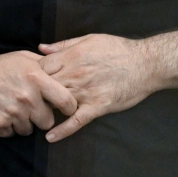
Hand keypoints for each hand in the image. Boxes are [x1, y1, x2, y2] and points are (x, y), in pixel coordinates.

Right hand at [0, 51, 77, 137]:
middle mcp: (26, 97)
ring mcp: (12, 112)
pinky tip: (2, 112)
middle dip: (41, 117)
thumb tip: (62, 69)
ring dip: (24, 123)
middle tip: (32, 108)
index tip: (66, 109)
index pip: (65, 100)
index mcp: (36, 78)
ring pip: (29, 130)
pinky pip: (11, 133)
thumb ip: (43, 65)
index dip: (69, 107)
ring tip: (13, 108)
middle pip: (47, 121)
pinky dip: (8, 127)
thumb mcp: (22, 58)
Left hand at [38, 34, 157, 141]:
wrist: (145, 63)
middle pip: (45, 86)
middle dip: (36, 91)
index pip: (41, 67)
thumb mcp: (89, 39)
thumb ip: (64, 45)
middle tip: (32, 97)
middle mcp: (75, 75)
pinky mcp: (97, 107)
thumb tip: (42, 48)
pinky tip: (50, 137)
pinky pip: (76, 121)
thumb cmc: (118, 49)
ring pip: (57, 103)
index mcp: (72, 57)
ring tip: (38, 113)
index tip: (32, 77)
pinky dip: (63, 131)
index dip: (33, 72)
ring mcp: (85, 92)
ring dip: (47, 108)